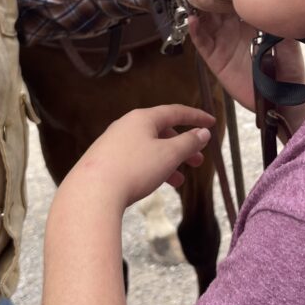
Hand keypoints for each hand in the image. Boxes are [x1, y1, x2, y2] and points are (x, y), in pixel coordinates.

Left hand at [64, 105, 215, 208]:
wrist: (92, 192)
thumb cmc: (134, 169)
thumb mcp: (168, 155)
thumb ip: (189, 143)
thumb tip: (202, 133)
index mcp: (142, 118)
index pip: (175, 112)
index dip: (196, 117)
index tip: (212, 123)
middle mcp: (126, 126)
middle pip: (161, 131)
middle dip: (183, 146)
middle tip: (199, 161)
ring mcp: (113, 143)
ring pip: (148, 148)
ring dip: (168, 161)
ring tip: (180, 180)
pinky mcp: (105, 161)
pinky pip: (135, 159)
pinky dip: (151, 168)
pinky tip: (156, 184)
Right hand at [190, 12, 304, 112]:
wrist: (284, 95)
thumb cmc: (290, 65)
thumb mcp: (287, 35)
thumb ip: (278, 17)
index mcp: (251, 18)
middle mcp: (233, 26)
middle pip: (216, 3)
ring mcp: (222, 41)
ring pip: (205, 19)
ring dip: (198, 6)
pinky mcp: (215, 58)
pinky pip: (202, 42)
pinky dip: (195, 30)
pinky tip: (192, 19)